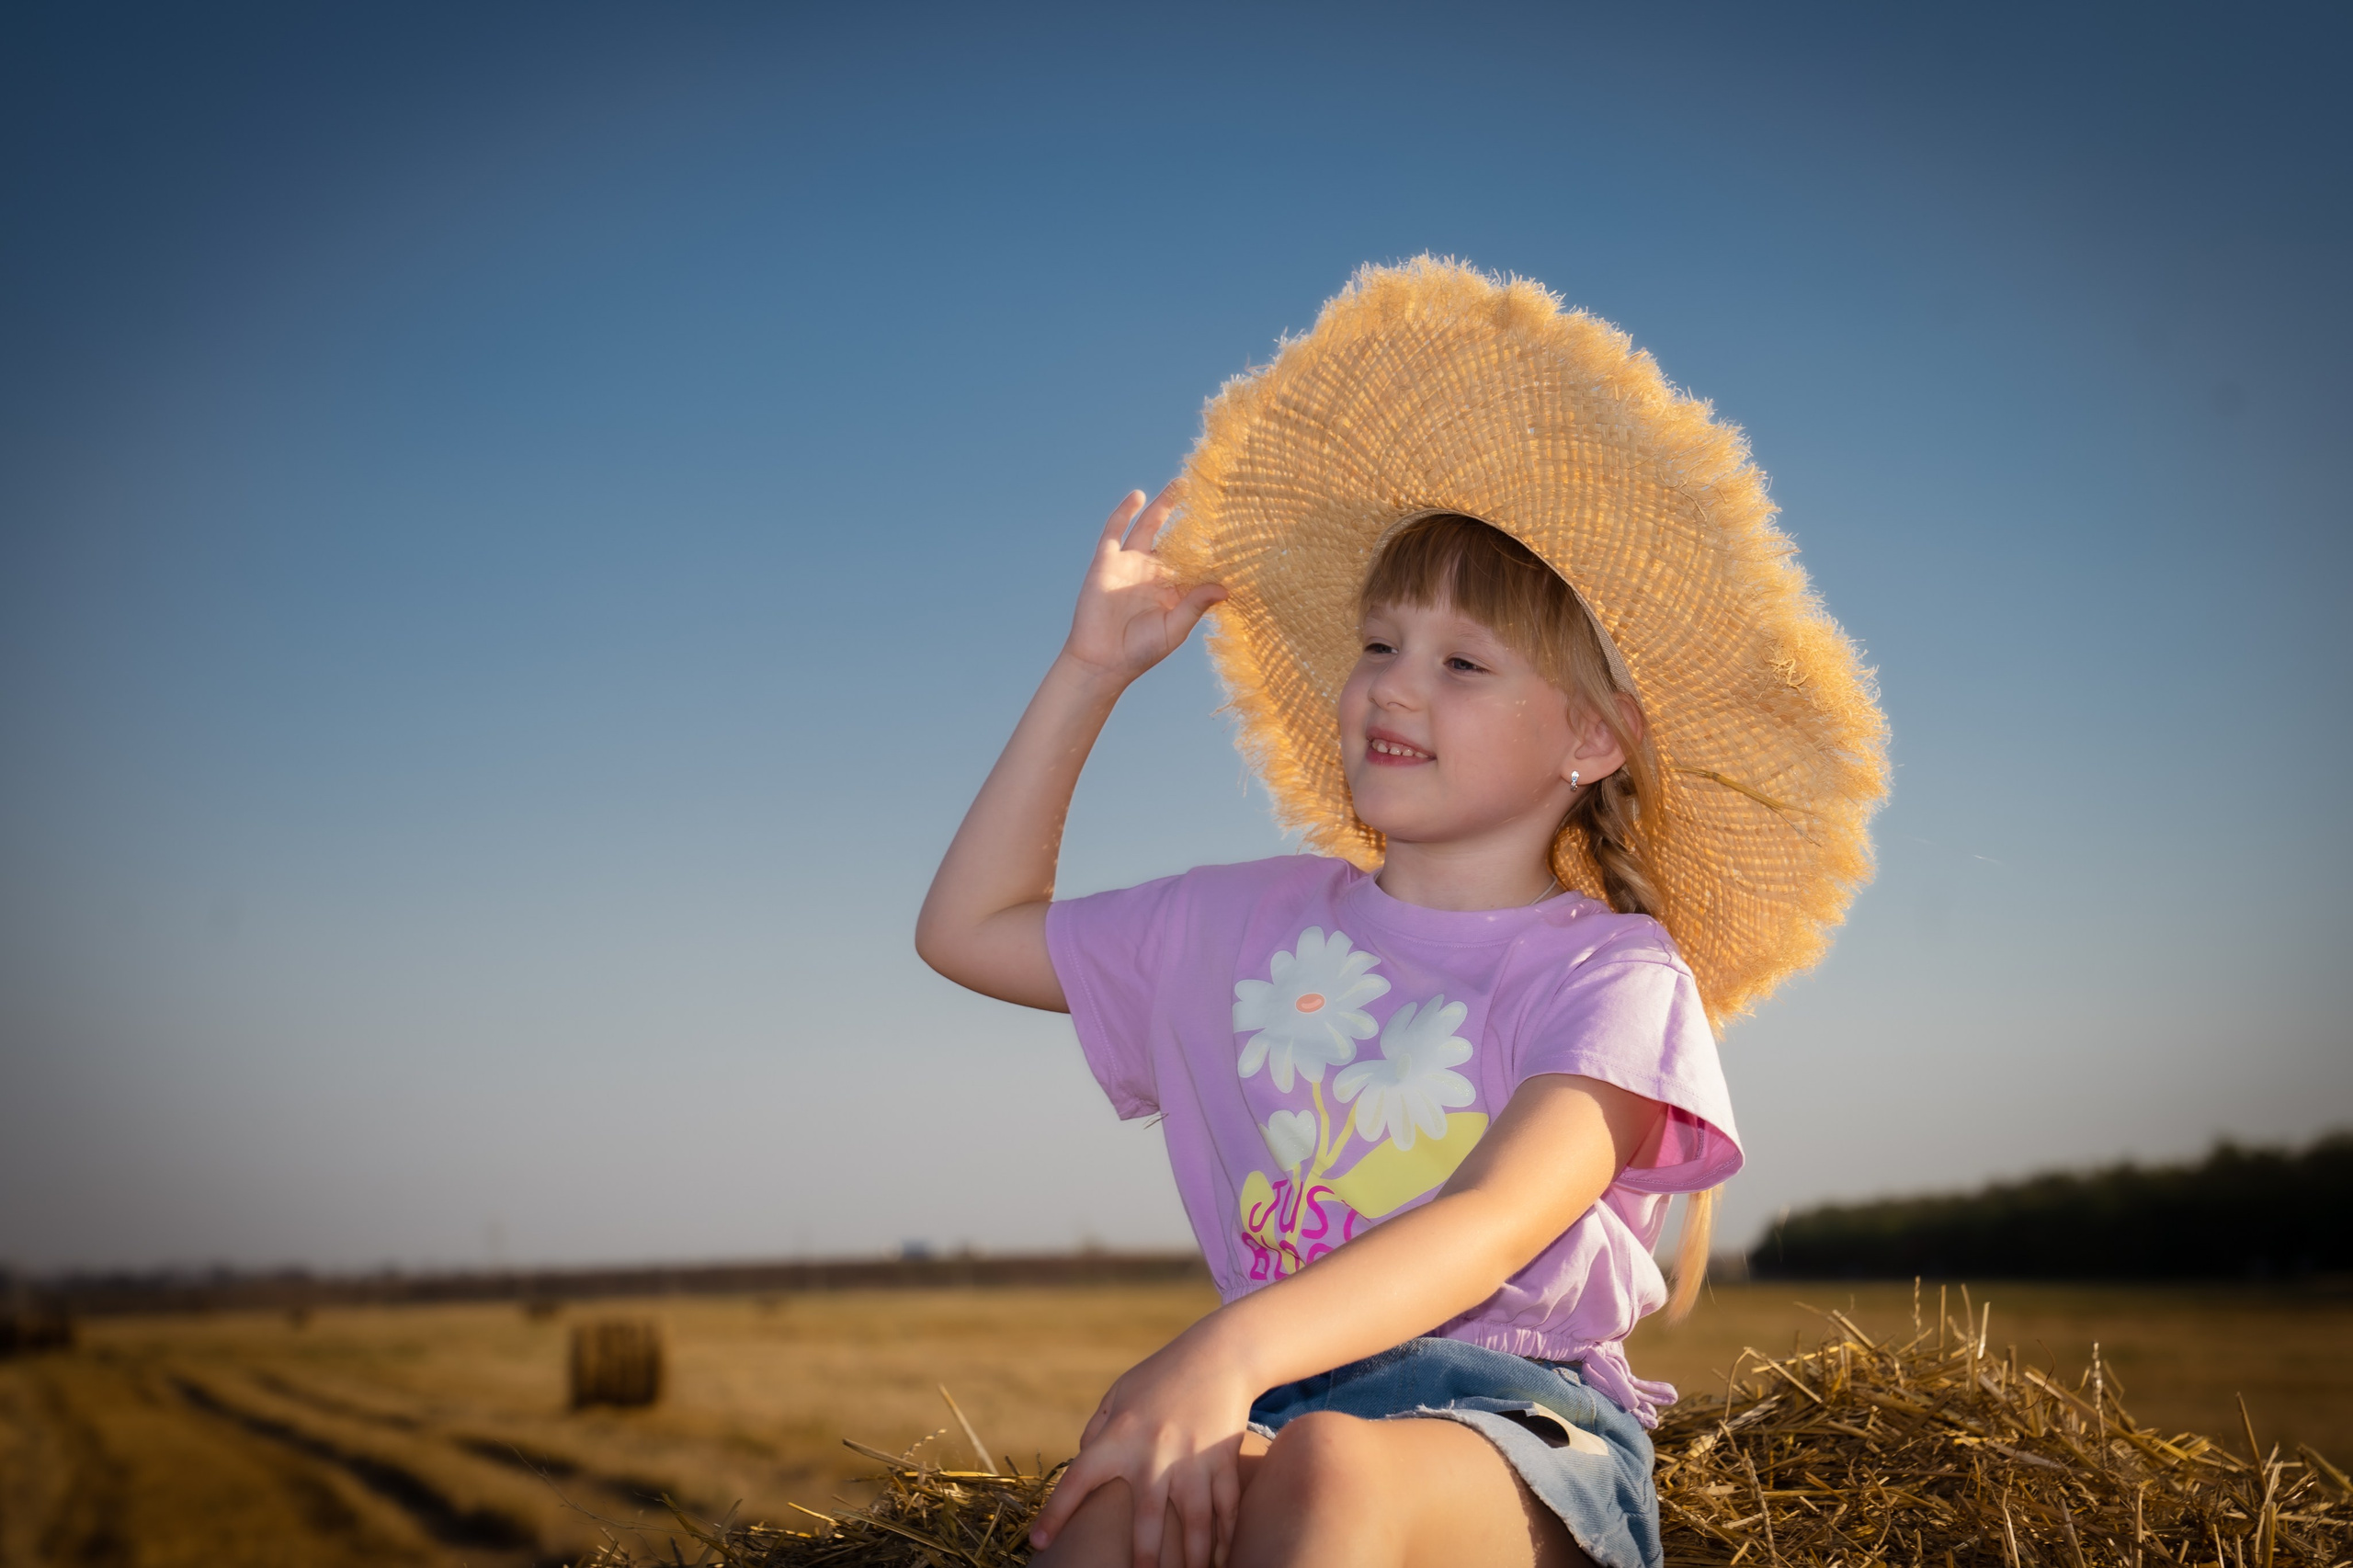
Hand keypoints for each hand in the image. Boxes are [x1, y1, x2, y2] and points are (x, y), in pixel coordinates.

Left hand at [1031, 1324, 1255, 1567]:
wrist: (1219, 1353)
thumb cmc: (1161, 1375)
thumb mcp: (1118, 1394)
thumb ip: (1096, 1430)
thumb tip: (1080, 1459)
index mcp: (1119, 1435)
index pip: (1078, 1478)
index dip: (1055, 1512)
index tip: (1038, 1543)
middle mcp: (1155, 1452)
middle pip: (1148, 1518)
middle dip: (1145, 1557)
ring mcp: (1193, 1458)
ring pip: (1196, 1522)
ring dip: (1193, 1557)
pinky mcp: (1224, 1460)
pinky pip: (1227, 1507)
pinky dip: (1227, 1535)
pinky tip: (1223, 1557)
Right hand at [1062, 485, 1226, 686]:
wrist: (1100, 661)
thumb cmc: (1140, 652)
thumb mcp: (1174, 629)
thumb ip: (1195, 605)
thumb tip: (1225, 588)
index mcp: (1172, 590)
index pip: (1195, 561)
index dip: (1212, 547)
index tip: (1235, 530)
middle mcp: (1152, 573)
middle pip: (1175, 538)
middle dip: (1191, 519)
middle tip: (1212, 497)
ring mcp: (1129, 564)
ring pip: (1149, 526)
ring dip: (1163, 505)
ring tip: (1181, 485)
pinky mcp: (1106, 561)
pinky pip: (1116, 530)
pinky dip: (1125, 511)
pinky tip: (1139, 496)